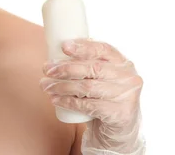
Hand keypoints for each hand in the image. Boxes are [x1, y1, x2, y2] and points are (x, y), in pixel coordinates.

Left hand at [40, 38, 145, 153]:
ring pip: (88, 87)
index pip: (104, 49)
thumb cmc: (105, 97)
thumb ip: (88, 64)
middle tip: (46, 69)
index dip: (83, 46)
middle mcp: (128, 77)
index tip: (64, 46)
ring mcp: (126, 96)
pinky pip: (89, 106)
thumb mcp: (102, 78)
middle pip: (93, 68)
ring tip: (46, 86)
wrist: (121, 129)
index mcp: (123, 62)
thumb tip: (55, 54)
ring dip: (63, 86)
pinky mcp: (120, 114)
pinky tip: (56, 100)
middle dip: (66, 68)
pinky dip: (69, 102)